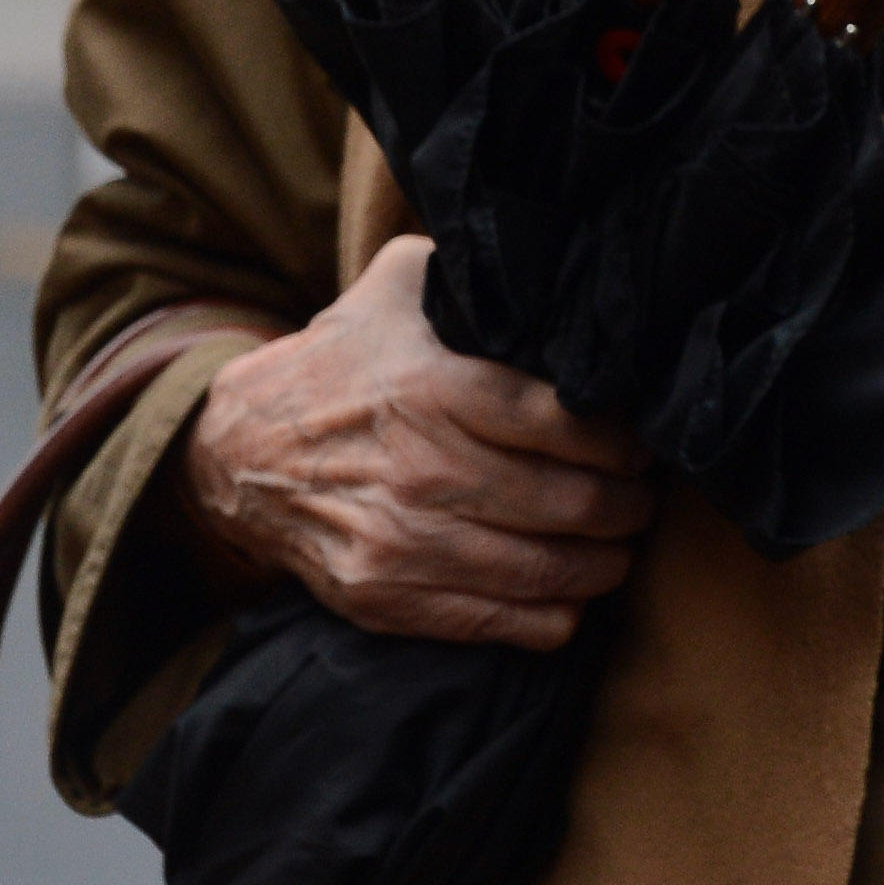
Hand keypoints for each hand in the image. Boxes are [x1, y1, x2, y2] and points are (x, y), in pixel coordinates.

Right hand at [176, 237, 656, 648]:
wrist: (239, 448)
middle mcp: (423, 469)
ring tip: (620, 540)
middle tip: (644, 495)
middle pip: (572, 504)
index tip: (640, 443)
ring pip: (547, 570)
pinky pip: (499, 623)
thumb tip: (561, 261)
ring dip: (605, 562)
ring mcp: (401, 541)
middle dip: (629, 505)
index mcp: (436, 388)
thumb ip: (477, 269)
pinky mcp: (383, 596)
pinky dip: (554, 615)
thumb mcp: (403, 285)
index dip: (623, 441)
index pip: (567, 424)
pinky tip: (574, 590)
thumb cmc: (344, 358)